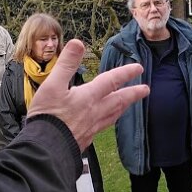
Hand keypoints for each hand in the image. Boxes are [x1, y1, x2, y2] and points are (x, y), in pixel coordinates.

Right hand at [26, 39, 147, 149]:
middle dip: (133, 93)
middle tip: (145, 90)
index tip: (138, 68)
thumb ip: (66, 64)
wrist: (45, 148)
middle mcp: (94, 112)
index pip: (111, 81)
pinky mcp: (85, 139)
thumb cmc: (47, 117)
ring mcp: (91, 127)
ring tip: (129, 105)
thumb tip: (78, 43)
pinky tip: (106, 122)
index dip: (125, 72)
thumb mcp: (52, 85)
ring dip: (124, 107)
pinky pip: (103, 127)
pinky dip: (110, 120)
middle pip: (119, 100)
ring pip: (113, 115)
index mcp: (88, 97)